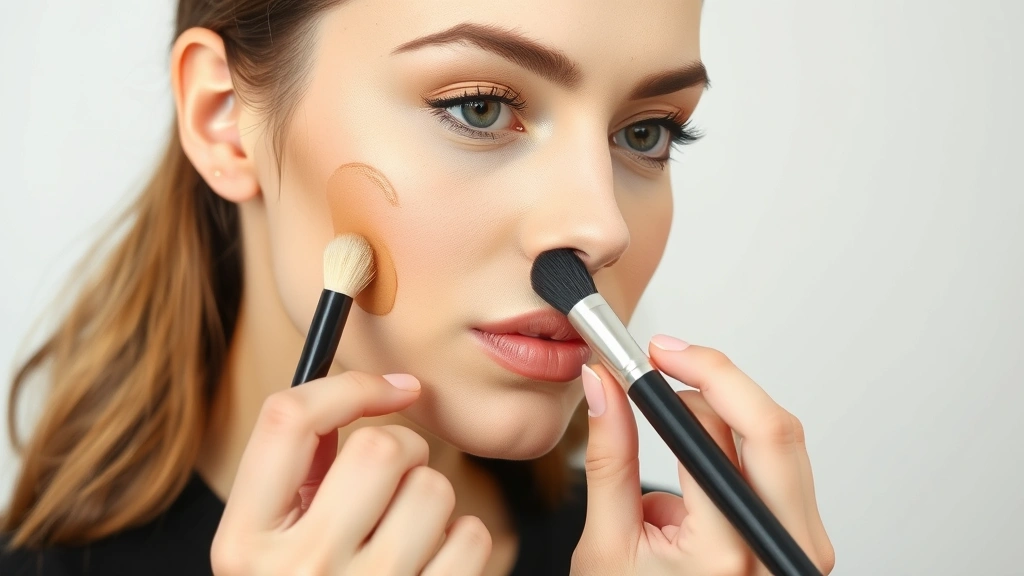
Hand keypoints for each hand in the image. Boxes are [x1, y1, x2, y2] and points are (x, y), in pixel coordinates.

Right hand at [210, 372, 491, 575]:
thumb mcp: (269, 549)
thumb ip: (295, 477)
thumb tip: (352, 397)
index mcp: (245, 545)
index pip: (287, 420)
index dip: (349, 388)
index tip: (392, 389)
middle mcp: (300, 570)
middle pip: (381, 448)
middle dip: (404, 451)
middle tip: (397, 478)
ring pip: (436, 489)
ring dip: (432, 500)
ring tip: (407, 534)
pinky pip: (471, 535)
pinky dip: (462, 540)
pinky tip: (431, 564)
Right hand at [571, 335, 833, 575]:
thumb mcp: (606, 545)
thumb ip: (608, 457)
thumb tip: (604, 386)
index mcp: (725, 554)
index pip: (716, 436)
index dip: (685, 376)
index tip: (651, 354)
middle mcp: (777, 553)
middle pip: (774, 429)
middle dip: (718, 377)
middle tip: (670, 357)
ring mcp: (799, 550)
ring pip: (781, 443)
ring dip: (726, 413)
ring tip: (672, 409)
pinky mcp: (801, 543)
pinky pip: (780, 468)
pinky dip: (739, 444)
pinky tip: (702, 444)